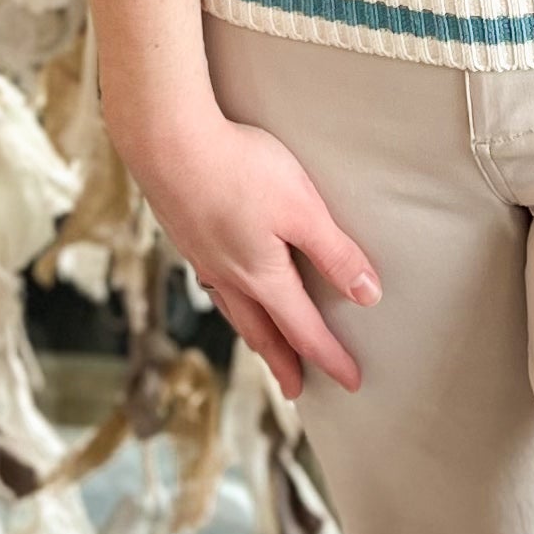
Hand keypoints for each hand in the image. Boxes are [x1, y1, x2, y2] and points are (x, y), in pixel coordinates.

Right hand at [116, 101, 380, 401]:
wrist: (166, 142)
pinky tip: (225, 287)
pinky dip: (228, 302)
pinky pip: (213, 285)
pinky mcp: (186, 235)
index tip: (351, 382)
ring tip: (262, 346)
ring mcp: (203, 258)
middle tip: (296, 390)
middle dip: (284, 364)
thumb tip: (368, 296)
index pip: (304, 330)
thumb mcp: (302, 209)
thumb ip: (335, 254)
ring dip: (254, 336)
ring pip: (234, 311)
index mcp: (262, 277)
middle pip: (262, 333)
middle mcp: (229, 277)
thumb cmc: (238, 169)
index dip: (331, 357)